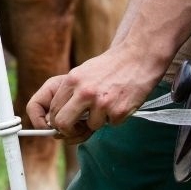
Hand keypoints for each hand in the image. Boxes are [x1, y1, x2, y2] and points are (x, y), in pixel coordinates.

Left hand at [27, 43, 165, 144]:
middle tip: (78, 128)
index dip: (56, 121)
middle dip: (69, 131)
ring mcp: (101, 103)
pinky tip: (120, 101)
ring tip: (108, 103)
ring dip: (99, 119)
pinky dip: (116, 117)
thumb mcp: (82, 73)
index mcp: (72, 80)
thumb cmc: (108, 68)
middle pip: (63, 124)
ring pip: (91, 126)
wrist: (137, 58)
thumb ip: (69, 92)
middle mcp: (84, 92)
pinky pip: (111, 124)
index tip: (63, 125)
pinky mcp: (118, 111)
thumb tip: (55, 119)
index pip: (54, 110)